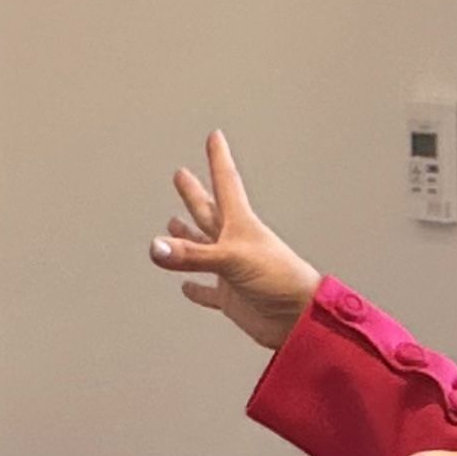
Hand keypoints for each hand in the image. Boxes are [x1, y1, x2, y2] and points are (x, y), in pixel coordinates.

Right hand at [149, 130, 322, 354]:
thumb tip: (156, 248)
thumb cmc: (280, 280)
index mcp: (241, 225)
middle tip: (181, 175)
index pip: (226, 183)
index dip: (219, 159)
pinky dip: (196, 288)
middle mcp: (234, 243)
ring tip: (174, 224)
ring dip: (188, 237)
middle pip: (208, 212)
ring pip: (203, 248)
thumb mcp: (232, 260)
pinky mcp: (231, 297)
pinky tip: (186, 286)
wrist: (299, 319)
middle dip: (194, 193)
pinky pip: (208, 291)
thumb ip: (193, 256)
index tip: (215, 137)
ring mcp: (232, 270)